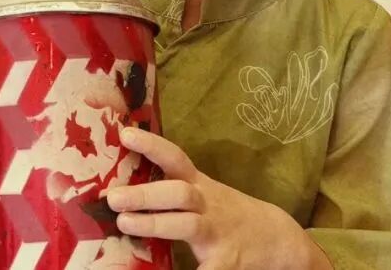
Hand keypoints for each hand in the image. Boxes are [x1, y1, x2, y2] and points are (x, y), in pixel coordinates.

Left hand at [106, 128, 331, 269]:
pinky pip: (207, 269)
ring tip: (124, 223)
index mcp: (198, 185)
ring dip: (155, 223)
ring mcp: (217, 232)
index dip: (151, 144)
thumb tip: (121, 185)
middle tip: (113, 197)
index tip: (124, 134)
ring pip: (187, 224)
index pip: (174, 158)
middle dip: (145, 194)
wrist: (277, 238)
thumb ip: (170, 187)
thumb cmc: (225, 211)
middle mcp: (207, 204)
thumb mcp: (202, 192)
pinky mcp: (227, 261)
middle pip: (178, 192)